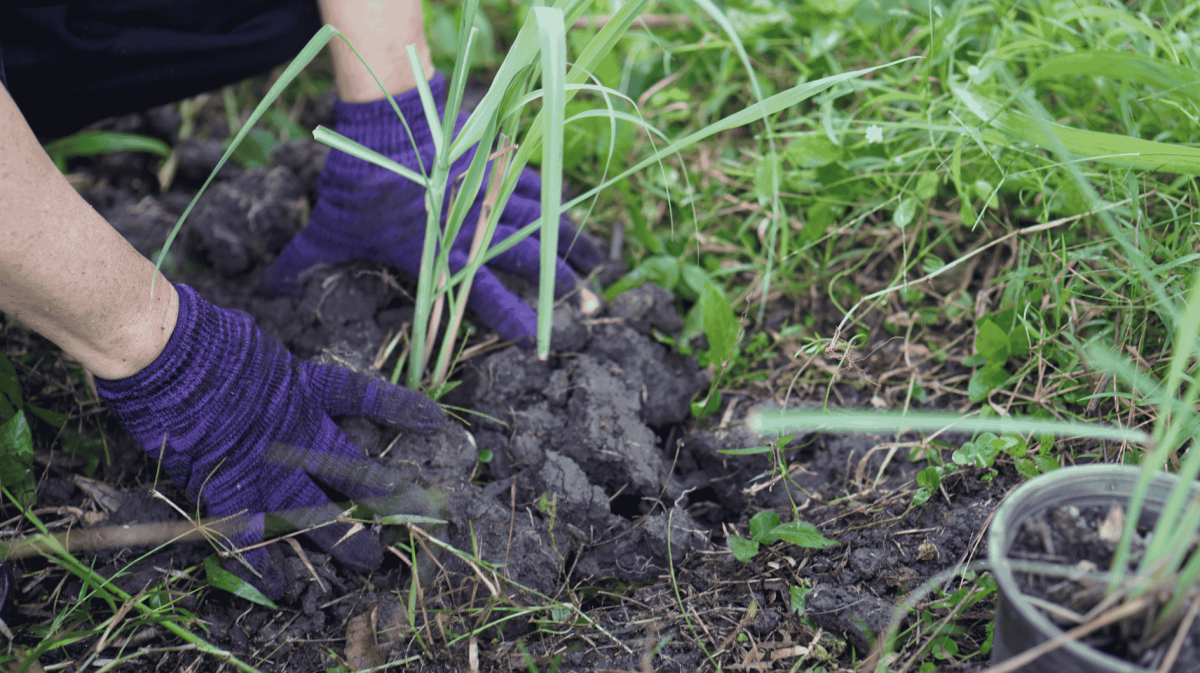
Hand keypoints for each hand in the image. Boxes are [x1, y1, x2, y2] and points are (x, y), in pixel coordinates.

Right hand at [95, 284, 445, 598]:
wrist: (170, 355)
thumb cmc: (205, 340)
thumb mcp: (254, 347)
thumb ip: (272, 370)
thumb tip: (268, 366)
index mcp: (305, 388)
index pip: (364, 397)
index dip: (400, 408)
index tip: (435, 420)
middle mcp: (296, 431)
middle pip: (352, 468)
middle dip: (384, 494)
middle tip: (416, 513)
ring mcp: (266, 464)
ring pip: (314, 511)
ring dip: (343, 539)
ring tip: (370, 561)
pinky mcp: (228, 487)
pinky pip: (250, 533)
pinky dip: (261, 562)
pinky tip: (279, 587)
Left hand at [260, 71, 603, 341]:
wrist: (382, 123)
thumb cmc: (356, 184)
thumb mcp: (327, 229)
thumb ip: (302, 261)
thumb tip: (266, 289)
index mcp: (439, 253)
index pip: (481, 295)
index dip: (510, 318)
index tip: (535, 341)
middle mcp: (471, 229)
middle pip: (525, 261)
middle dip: (557, 284)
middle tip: (586, 305)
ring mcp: (485, 196)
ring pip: (536, 225)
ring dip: (567, 245)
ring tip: (595, 268)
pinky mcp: (491, 167)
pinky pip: (530, 187)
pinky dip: (552, 200)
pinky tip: (571, 211)